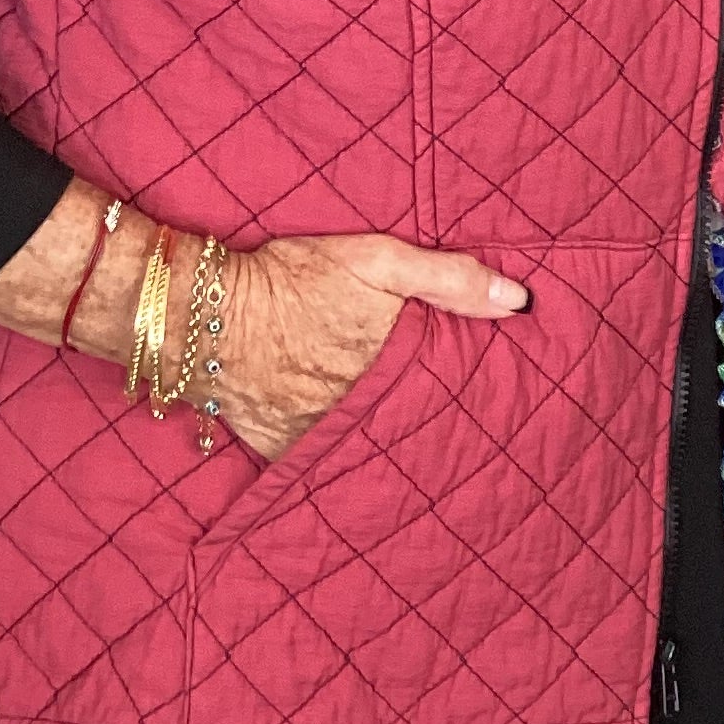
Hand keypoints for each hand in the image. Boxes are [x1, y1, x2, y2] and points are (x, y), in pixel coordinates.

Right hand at [215, 234, 528, 461]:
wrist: (204, 317)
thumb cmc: (291, 280)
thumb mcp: (375, 260)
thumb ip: (447, 278)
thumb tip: (519, 301)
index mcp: (396, 368)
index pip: (453, 391)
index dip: (476, 396)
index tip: (504, 403)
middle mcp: (366, 411)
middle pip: (417, 426)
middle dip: (442, 430)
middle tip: (476, 443)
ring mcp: (326, 437)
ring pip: (375, 449)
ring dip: (393, 447)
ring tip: (426, 460)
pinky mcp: (288, 451)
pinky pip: (325, 462)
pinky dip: (340, 458)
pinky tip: (356, 457)